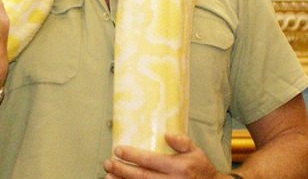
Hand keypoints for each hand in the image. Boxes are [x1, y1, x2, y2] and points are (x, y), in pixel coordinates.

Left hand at [104, 133, 224, 178]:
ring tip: (108, 176)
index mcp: (177, 168)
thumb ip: (182, 142)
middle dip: (122, 170)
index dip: (132, 156)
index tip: (117, 150)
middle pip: (141, 177)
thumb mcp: (196, 152)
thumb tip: (166, 134)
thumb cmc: (201, 169)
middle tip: (107, 163)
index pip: (150, 161)